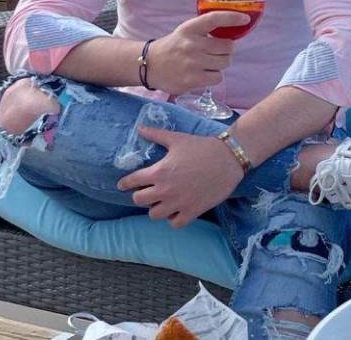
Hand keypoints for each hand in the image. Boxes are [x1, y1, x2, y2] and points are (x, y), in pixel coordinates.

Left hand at [117, 126, 243, 227]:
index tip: (123, 184)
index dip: (125, 183)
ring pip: (154, 214)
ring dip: (155, 208)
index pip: (132, 181)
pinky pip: (174, 223)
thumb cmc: (201, 147)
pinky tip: (175, 210)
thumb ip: (155, 135)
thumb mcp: (176, 138)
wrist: (228, 159)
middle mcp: (165, 190)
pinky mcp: (192, 211)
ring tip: (160, 201)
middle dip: (140, 195)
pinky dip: (172, 218)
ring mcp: (178, 203)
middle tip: (146, 190)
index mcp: (159, 171)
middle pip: (139, 200)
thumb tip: (139, 128)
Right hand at [147, 11, 249, 95]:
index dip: (232, 17)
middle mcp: (192, 44)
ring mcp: (192, 63)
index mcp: (190, 28)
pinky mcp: (192, 80)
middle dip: (227, 49)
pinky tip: (203, 73)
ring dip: (221, 63)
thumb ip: (206, 31)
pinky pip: (217, 77)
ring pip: (224, 63)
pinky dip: (214, 76)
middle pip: (227, 46)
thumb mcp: (186, 32)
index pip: (215, 19)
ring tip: (209, 62)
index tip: (245, 18)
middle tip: (219, 51)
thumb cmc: (173, 47)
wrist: (150, 65)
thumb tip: (234, 29)